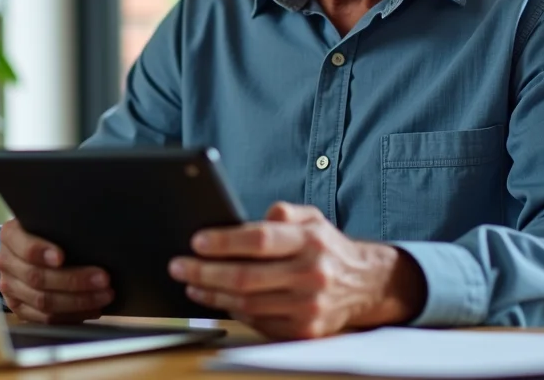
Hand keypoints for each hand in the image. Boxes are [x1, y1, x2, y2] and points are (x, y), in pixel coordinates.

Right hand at [0, 219, 114, 323]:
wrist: (21, 251)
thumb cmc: (44, 232)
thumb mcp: (46, 222)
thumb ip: (59, 227)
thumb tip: (95, 235)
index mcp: (10, 236)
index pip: (24, 247)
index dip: (42, 252)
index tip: (62, 257)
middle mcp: (6, 262)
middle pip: (37, 278)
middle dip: (73, 280)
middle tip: (103, 279)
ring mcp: (10, 288)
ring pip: (43, 302)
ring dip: (78, 302)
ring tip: (104, 296)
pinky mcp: (19, 309)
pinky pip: (45, 318)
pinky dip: (71, 316)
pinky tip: (92, 309)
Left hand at [168, 202, 425, 339]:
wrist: (365, 284)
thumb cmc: (327, 247)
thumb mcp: (312, 218)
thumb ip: (282, 212)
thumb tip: (244, 219)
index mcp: (312, 241)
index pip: (260, 240)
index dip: (224, 242)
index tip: (196, 241)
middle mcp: (312, 275)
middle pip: (246, 277)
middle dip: (204, 272)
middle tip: (178, 265)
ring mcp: (309, 307)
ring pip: (247, 303)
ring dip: (211, 294)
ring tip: (190, 282)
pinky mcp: (305, 331)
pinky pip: (258, 322)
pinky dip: (231, 310)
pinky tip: (215, 299)